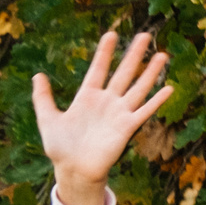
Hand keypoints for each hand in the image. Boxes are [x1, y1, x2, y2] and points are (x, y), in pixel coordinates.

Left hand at [33, 30, 173, 204]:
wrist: (73, 170)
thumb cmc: (60, 148)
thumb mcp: (47, 119)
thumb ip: (43, 98)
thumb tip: (37, 75)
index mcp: (87, 97)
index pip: (98, 69)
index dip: (104, 52)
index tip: (111, 34)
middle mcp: (106, 102)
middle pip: (123, 73)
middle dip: (133, 54)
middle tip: (144, 34)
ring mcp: (118, 113)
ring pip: (138, 88)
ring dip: (150, 72)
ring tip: (161, 54)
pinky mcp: (126, 127)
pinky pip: (144, 111)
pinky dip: (156, 101)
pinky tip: (168, 88)